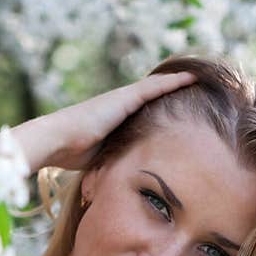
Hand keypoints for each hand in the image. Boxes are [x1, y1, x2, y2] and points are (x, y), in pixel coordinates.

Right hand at [33, 72, 195, 170]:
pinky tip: (192, 78)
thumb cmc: (70, 154)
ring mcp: (122, 98)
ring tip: (200, 77)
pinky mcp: (124, 98)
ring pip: (157, 86)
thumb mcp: (101, 158)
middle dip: (173, 88)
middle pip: (153, 93)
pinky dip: (174, 82)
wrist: (55, 141)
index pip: (144, 109)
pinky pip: (155, 87)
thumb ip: (114, 159)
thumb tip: (122, 178)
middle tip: (196, 84)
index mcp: (116, 118)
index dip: (161, 105)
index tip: (180, 107)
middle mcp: (120, 104)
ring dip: (178, 81)